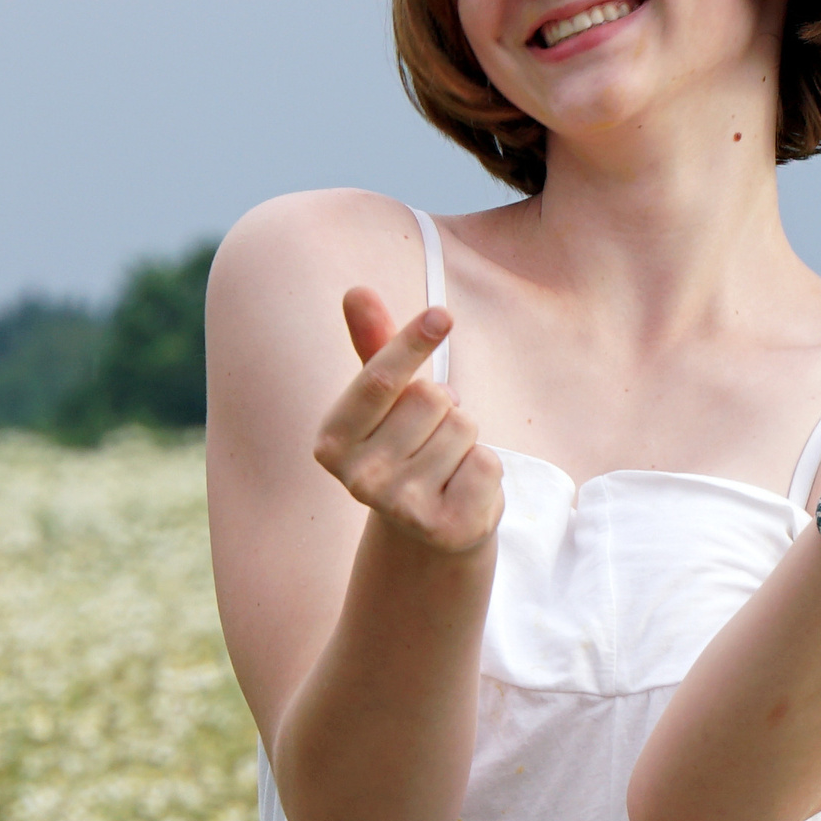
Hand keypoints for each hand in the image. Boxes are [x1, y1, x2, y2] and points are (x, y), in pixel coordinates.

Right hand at [312, 288, 504, 553]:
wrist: (432, 529)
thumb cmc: (410, 450)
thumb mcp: (389, 401)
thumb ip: (374, 348)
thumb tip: (356, 291)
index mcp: (333, 442)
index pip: (380, 380)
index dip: (412, 343)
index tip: (442, 315)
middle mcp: (359, 480)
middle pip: (432, 398)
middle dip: (445, 407)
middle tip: (431, 438)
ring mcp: (400, 508)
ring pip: (463, 427)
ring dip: (466, 439)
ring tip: (447, 465)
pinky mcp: (444, 527)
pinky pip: (486, 463)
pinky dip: (486, 469)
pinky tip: (463, 489)